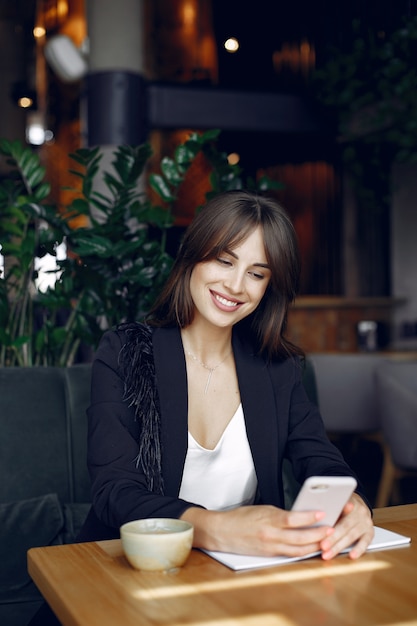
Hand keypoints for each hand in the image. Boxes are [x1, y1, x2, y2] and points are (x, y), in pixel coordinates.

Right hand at [181, 505, 333, 556]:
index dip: (310, 517)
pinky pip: (289, 555)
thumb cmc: (241, 517)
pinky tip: (311, 549)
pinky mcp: (268, 555)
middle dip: (318, 535)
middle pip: (300, 537)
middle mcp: (270, 535)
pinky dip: (302, 552)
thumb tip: (300, 516)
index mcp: (268, 519)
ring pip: (297, 550)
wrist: (221, 531)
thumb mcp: (261, 509)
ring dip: (313, 546)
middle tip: (332, 530)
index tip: (323, 514)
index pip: (294, 519)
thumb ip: (280, 514)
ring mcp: (270, 547)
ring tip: (326, 541)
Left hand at [318, 493, 373, 559]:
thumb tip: (314, 515)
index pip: (340, 509)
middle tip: (322, 546)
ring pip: (352, 535)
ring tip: (328, 554)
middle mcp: (360, 511)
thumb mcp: (336, 501)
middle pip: (345, 525)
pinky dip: (359, 549)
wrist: (358, 504)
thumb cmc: (341, 504)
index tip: (325, 528)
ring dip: (339, 546)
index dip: (332, 519)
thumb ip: (328, 507)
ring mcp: (366, 522)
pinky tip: (351, 556)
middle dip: (333, 538)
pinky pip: (365, 542)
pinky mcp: (370, 532)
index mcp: (350, 500)